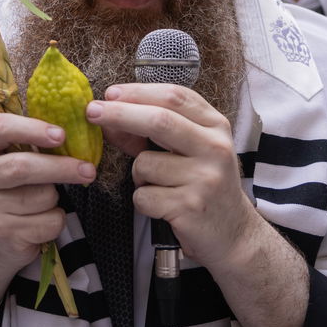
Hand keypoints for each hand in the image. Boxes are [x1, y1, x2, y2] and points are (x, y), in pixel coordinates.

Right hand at [0, 113, 95, 280]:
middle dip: (60, 166)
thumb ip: (24, 143)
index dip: (32, 128)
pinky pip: (48, 221)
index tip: (61, 134)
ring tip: (44, 202)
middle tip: (87, 169)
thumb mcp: (2, 160)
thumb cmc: (4, 191)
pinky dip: (56, 220)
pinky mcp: (2, 234)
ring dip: (55, 198)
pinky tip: (41, 222)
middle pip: (21, 165)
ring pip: (41, 196)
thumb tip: (70, 129)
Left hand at [86, 82, 258, 270]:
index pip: (175, 97)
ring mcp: (205, 178)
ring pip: (144, 164)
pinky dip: (143, 201)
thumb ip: (158, 130)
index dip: (138, 92)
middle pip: (159, 120)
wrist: (234, 235)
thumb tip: (110, 117)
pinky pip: (143, 196)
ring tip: (160, 186)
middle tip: (91, 111)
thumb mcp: (193, 149)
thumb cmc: (206, 185)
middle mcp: (215, 148)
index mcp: (216, 126)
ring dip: (138, 175)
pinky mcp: (190, 207)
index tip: (110, 93)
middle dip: (119, 113)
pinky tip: (163, 207)